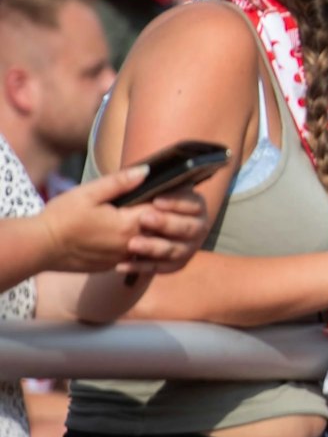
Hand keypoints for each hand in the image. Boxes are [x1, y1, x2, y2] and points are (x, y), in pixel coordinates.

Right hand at [36, 165, 208, 274]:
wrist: (38, 248)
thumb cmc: (61, 218)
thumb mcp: (89, 193)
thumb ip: (120, 182)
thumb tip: (147, 170)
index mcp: (127, 224)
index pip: (161, 210)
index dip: (171, 198)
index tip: (180, 187)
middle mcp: (129, 244)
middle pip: (159, 228)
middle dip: (168, 216)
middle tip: (173, 203)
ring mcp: (120, 257)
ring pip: (148, 243)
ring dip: (155, 232)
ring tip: (157, 218)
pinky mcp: (110, 265)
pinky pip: (133, 254)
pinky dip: (139, 245)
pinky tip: (138, 234)